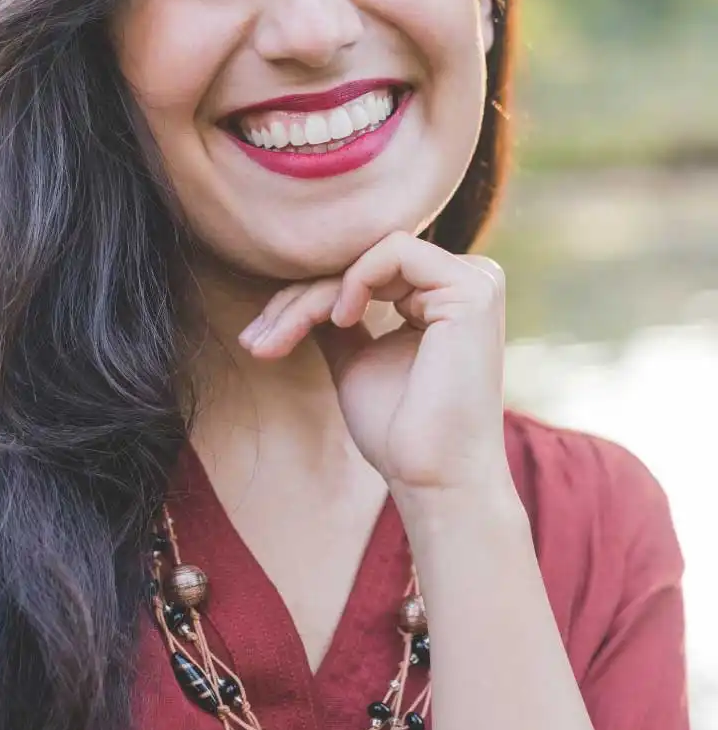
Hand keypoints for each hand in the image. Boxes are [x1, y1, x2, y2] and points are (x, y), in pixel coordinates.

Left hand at [238, 231, 509, 498]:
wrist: (431, 478)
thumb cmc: (397, 429)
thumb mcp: (355, 357)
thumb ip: (338, 316)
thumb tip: (301, 287)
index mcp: (440, 297)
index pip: (356, 274)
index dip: (302, 299)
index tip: (258, 339)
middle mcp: (463, 281)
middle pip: (355, 263)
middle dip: (296, 299)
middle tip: (256, 340)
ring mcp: (474, 281)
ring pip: (365, 258)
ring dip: (311, 296)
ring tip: (281, 338)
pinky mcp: (473, 289)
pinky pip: (394, 251)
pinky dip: (355, 280)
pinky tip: (340, 318)